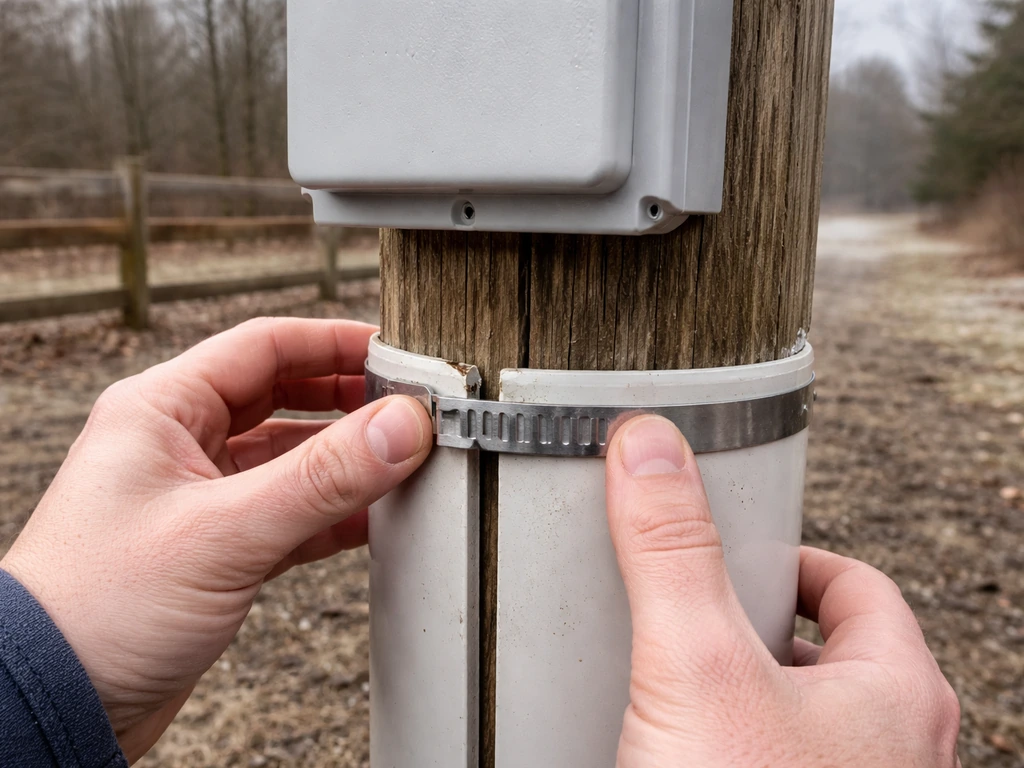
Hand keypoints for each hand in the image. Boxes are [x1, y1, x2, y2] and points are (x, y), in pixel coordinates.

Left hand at [0, 318, 431, 762]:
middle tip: (408, 409)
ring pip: (292, 459)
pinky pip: (291, 514)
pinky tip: (374, 517)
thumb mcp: (223, 531)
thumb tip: (400, 426)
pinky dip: (334, 514)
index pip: (265, 348)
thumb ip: (322, 477)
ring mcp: (201, 499)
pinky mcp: (217, 550)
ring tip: (403, 462)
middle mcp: (180, 445)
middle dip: (348, 401)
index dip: (335, 344)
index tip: (394, 353)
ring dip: (346, 461)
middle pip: (284, 398)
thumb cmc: (95, 609)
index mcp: (161, 410)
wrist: (53, 706)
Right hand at [605, 416, 960, 767]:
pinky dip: (733, 736)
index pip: (856, 585)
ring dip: (745, 686)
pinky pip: (774, 755)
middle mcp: (892, 746)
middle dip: (757, 624)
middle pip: (829, 648)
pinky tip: (683, 742)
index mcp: (897, 693)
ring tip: (683, 680)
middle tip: (696, 614)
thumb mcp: (699, 668)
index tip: (738, 547)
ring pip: (802, 712)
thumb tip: (650, 449)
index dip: (790, 556)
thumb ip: (673, 553)